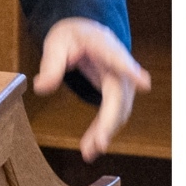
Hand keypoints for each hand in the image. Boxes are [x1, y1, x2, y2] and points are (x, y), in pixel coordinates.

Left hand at [34, 17, 151, 162]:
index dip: (131, 70)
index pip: (117, 58)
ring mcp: (121, 79)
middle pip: (119, 94)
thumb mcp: (56, 42)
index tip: (144, 82)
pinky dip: (103, 130)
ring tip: (88, 152)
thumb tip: (42, 87)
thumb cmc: (72, 36)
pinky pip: (113, 114)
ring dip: (106, 131)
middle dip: (111, 119)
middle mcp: (119, 63)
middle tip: (100, 143)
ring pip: (119, 109)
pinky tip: (90, 147)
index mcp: (103, 45)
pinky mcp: (117, 92)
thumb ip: (51, 63)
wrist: (87, 33)